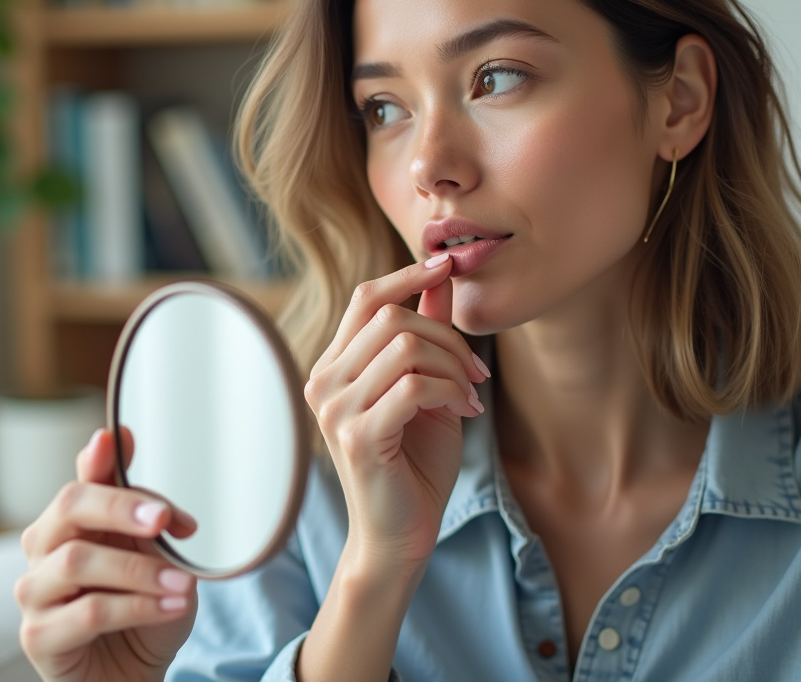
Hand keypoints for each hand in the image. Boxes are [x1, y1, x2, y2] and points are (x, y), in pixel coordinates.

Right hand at [15, 426, 198, 681]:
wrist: (133, 674)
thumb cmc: (142, 608)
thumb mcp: (153, 551)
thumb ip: (138, 503)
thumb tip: (120, 435)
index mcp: (70, 522)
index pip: (82, 479)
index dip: (101, 461)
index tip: (119, 442)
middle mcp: (43, 550)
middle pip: (69, 509)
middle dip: (121, 508)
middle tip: (165, 521)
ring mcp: (35, 593)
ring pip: (78, 562)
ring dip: (139, 570)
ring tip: (183, 583)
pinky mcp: (38, 636)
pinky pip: (88, 612)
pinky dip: (137, 607)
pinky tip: (172, 607)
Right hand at [304, 255, 490, 571]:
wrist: (401, 534)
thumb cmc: (414, 462)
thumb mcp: (426, 386)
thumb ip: (427, 333)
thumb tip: (441, 274)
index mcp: (334, 366)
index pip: (365, 298)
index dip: (408, 275)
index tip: (448, 265)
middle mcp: (324, 382)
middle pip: (392, 316)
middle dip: (448, 335)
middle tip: (477, 370)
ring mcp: (336, 409)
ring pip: (406, 347)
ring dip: (453, 365)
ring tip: (471, 394)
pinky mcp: (357, 437)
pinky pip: (414, 386)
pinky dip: (451, 391)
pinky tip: (465, 411)